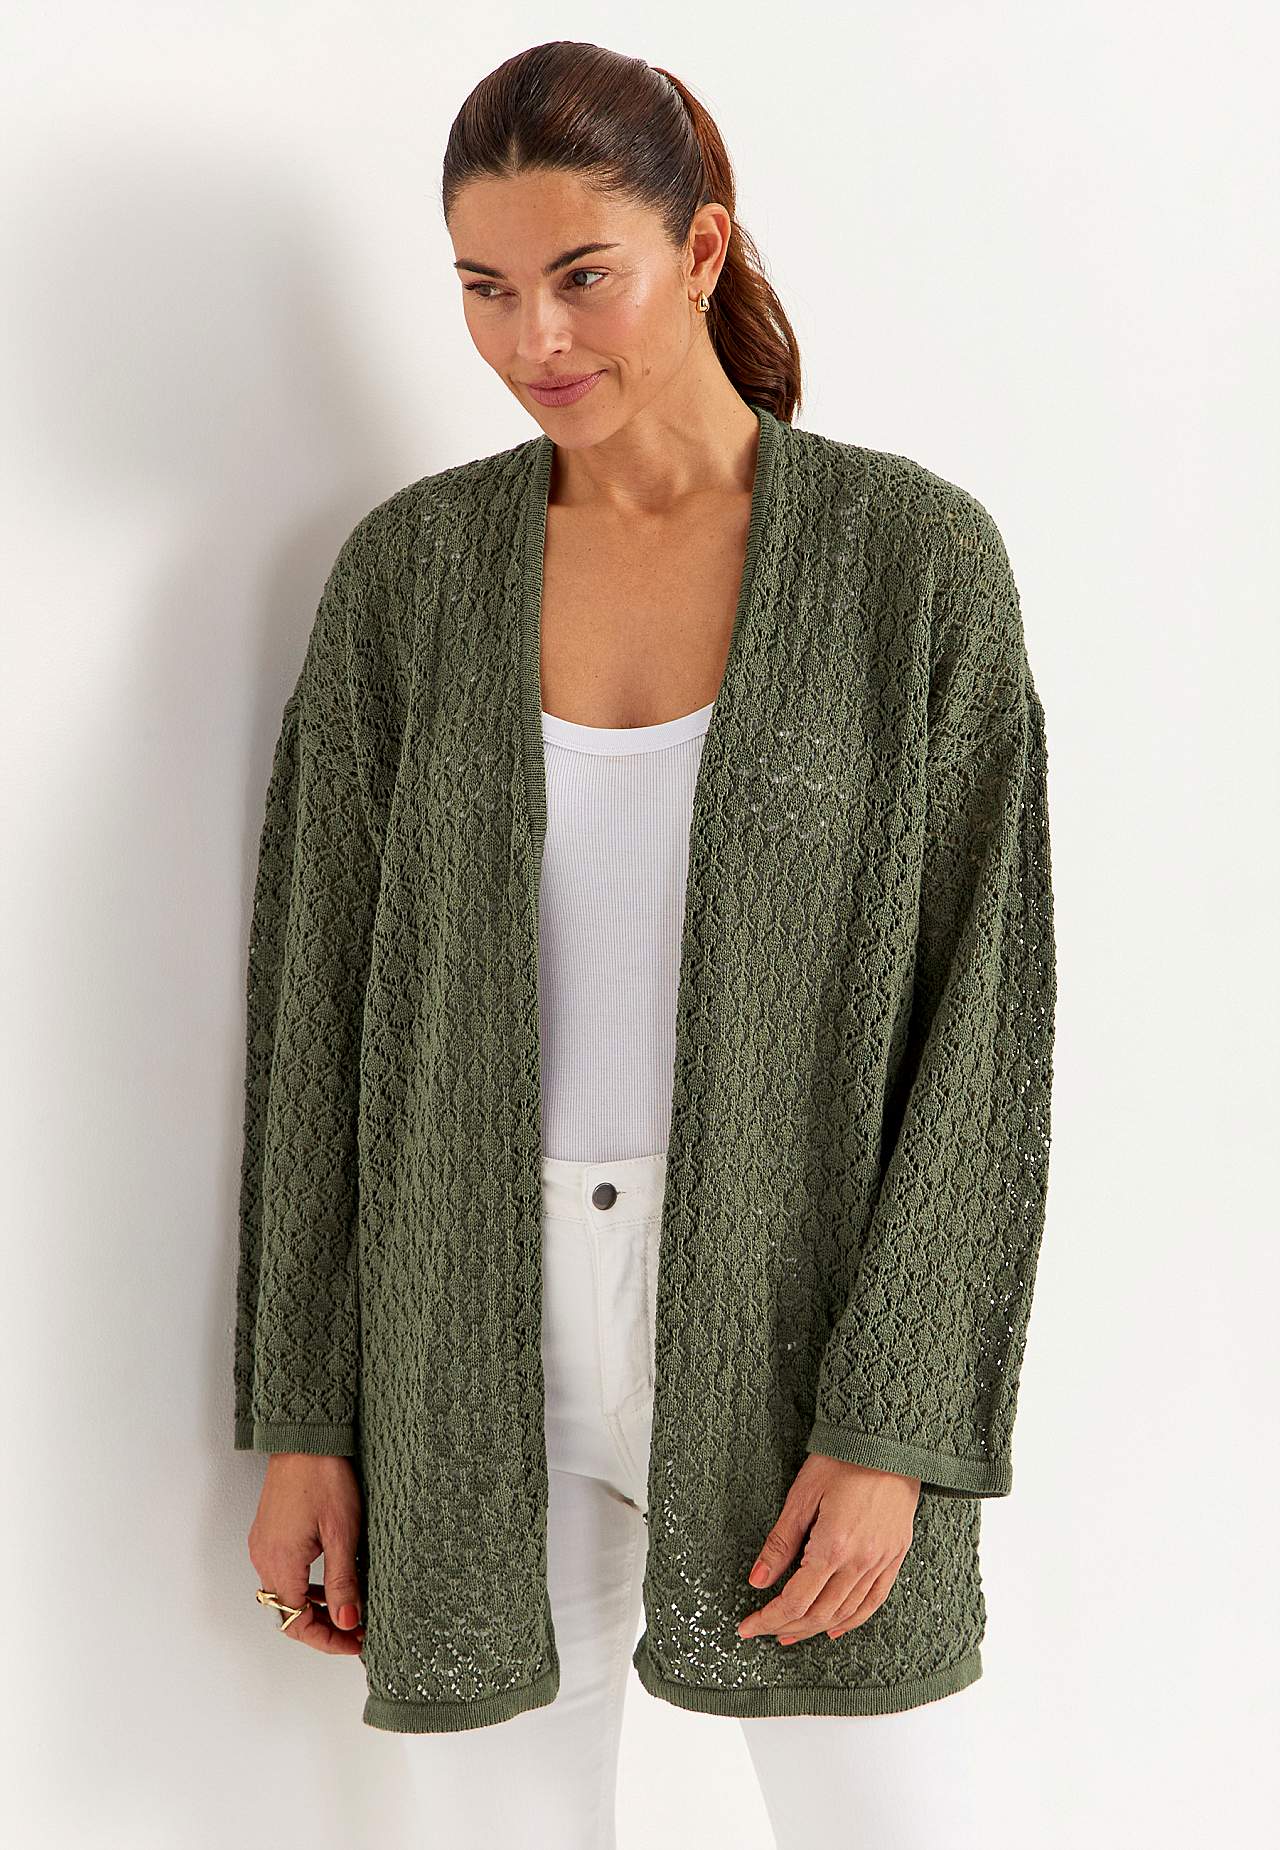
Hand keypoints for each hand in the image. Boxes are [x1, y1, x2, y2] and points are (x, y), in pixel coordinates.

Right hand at [248, 1453, 365, 1654]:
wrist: (305, 1438)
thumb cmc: (325, 1477)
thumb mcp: (342, 1532)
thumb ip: (343, 1581)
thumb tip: (347, 1622)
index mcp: (280, 1563)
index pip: (296, 1623)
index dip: (327, 1639)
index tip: (355, 1641)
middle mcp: (264, 1558)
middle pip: (288, 1613)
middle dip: (324, 1627)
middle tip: (358, 1629)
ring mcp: (264, 1545)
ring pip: (286, 1594)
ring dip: (316, 1607)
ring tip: (351, 1608)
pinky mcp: (269, 1534)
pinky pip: (284, 1573)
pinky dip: (307, 1585)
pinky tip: (332, 1580)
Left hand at [737, 1452, 920, 1643]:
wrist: (888, 1441)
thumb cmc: (842, 1460)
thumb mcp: (801, 1496)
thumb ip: (780, 1543)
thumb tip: (757, 1579)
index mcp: (833, 1547)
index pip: (795, 1600)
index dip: (768, 1618)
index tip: (748, 1626)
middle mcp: (860, 1562)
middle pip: (819, 1613)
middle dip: (787, 1627)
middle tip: (764, 1630)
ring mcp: (881, 1562)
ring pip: (845, 1613)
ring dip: (816, 1629)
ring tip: (791, 1633)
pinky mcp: (895, 1556)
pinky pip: (874, 1601)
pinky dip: (853, 1621)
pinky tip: (836, 1629)